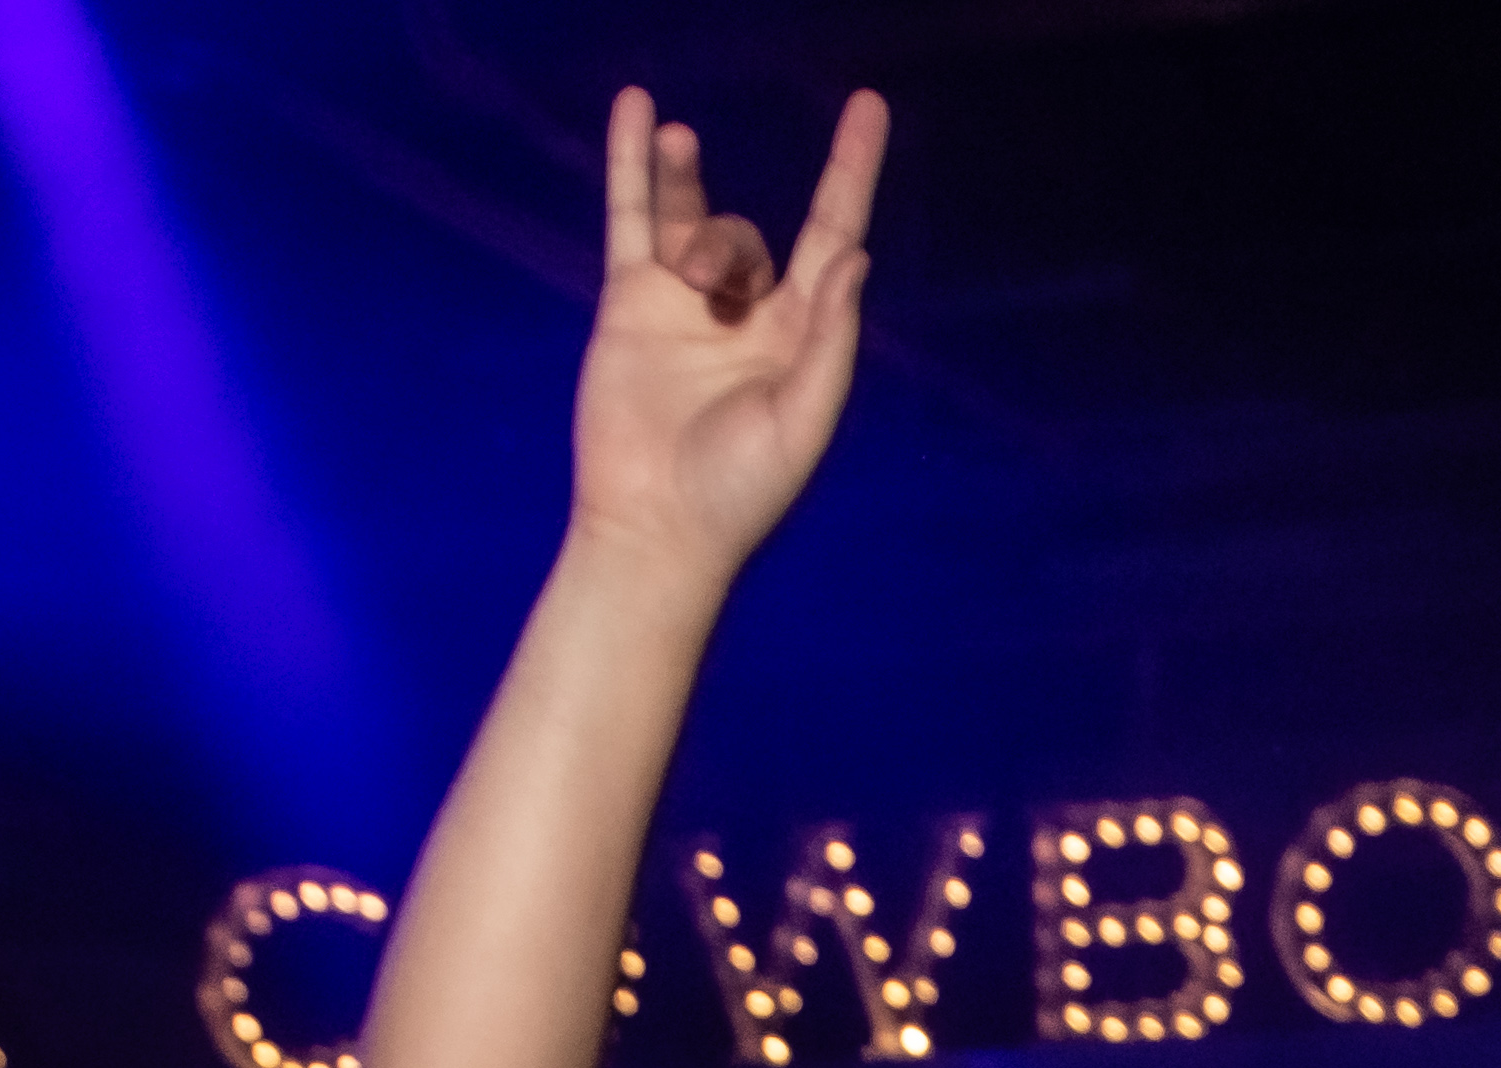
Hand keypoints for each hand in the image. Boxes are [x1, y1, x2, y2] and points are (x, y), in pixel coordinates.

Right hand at [564, 87, 881, 571]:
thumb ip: (830, 343)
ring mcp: (684, 305)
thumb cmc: (738, 494)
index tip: (868, 107)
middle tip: (705, 287)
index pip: (833, 237)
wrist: (654, 528)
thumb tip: (855, 257)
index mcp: (800, 340)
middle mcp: (746, 316)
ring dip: (687, 181)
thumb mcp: (800, 423)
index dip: (850, 172)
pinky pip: (632, 217)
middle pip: (749, 237)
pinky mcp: (631, 303)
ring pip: (694, 217)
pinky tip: (637, 107)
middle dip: (727, 243)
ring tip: (678, 142)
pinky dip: (631, 163)